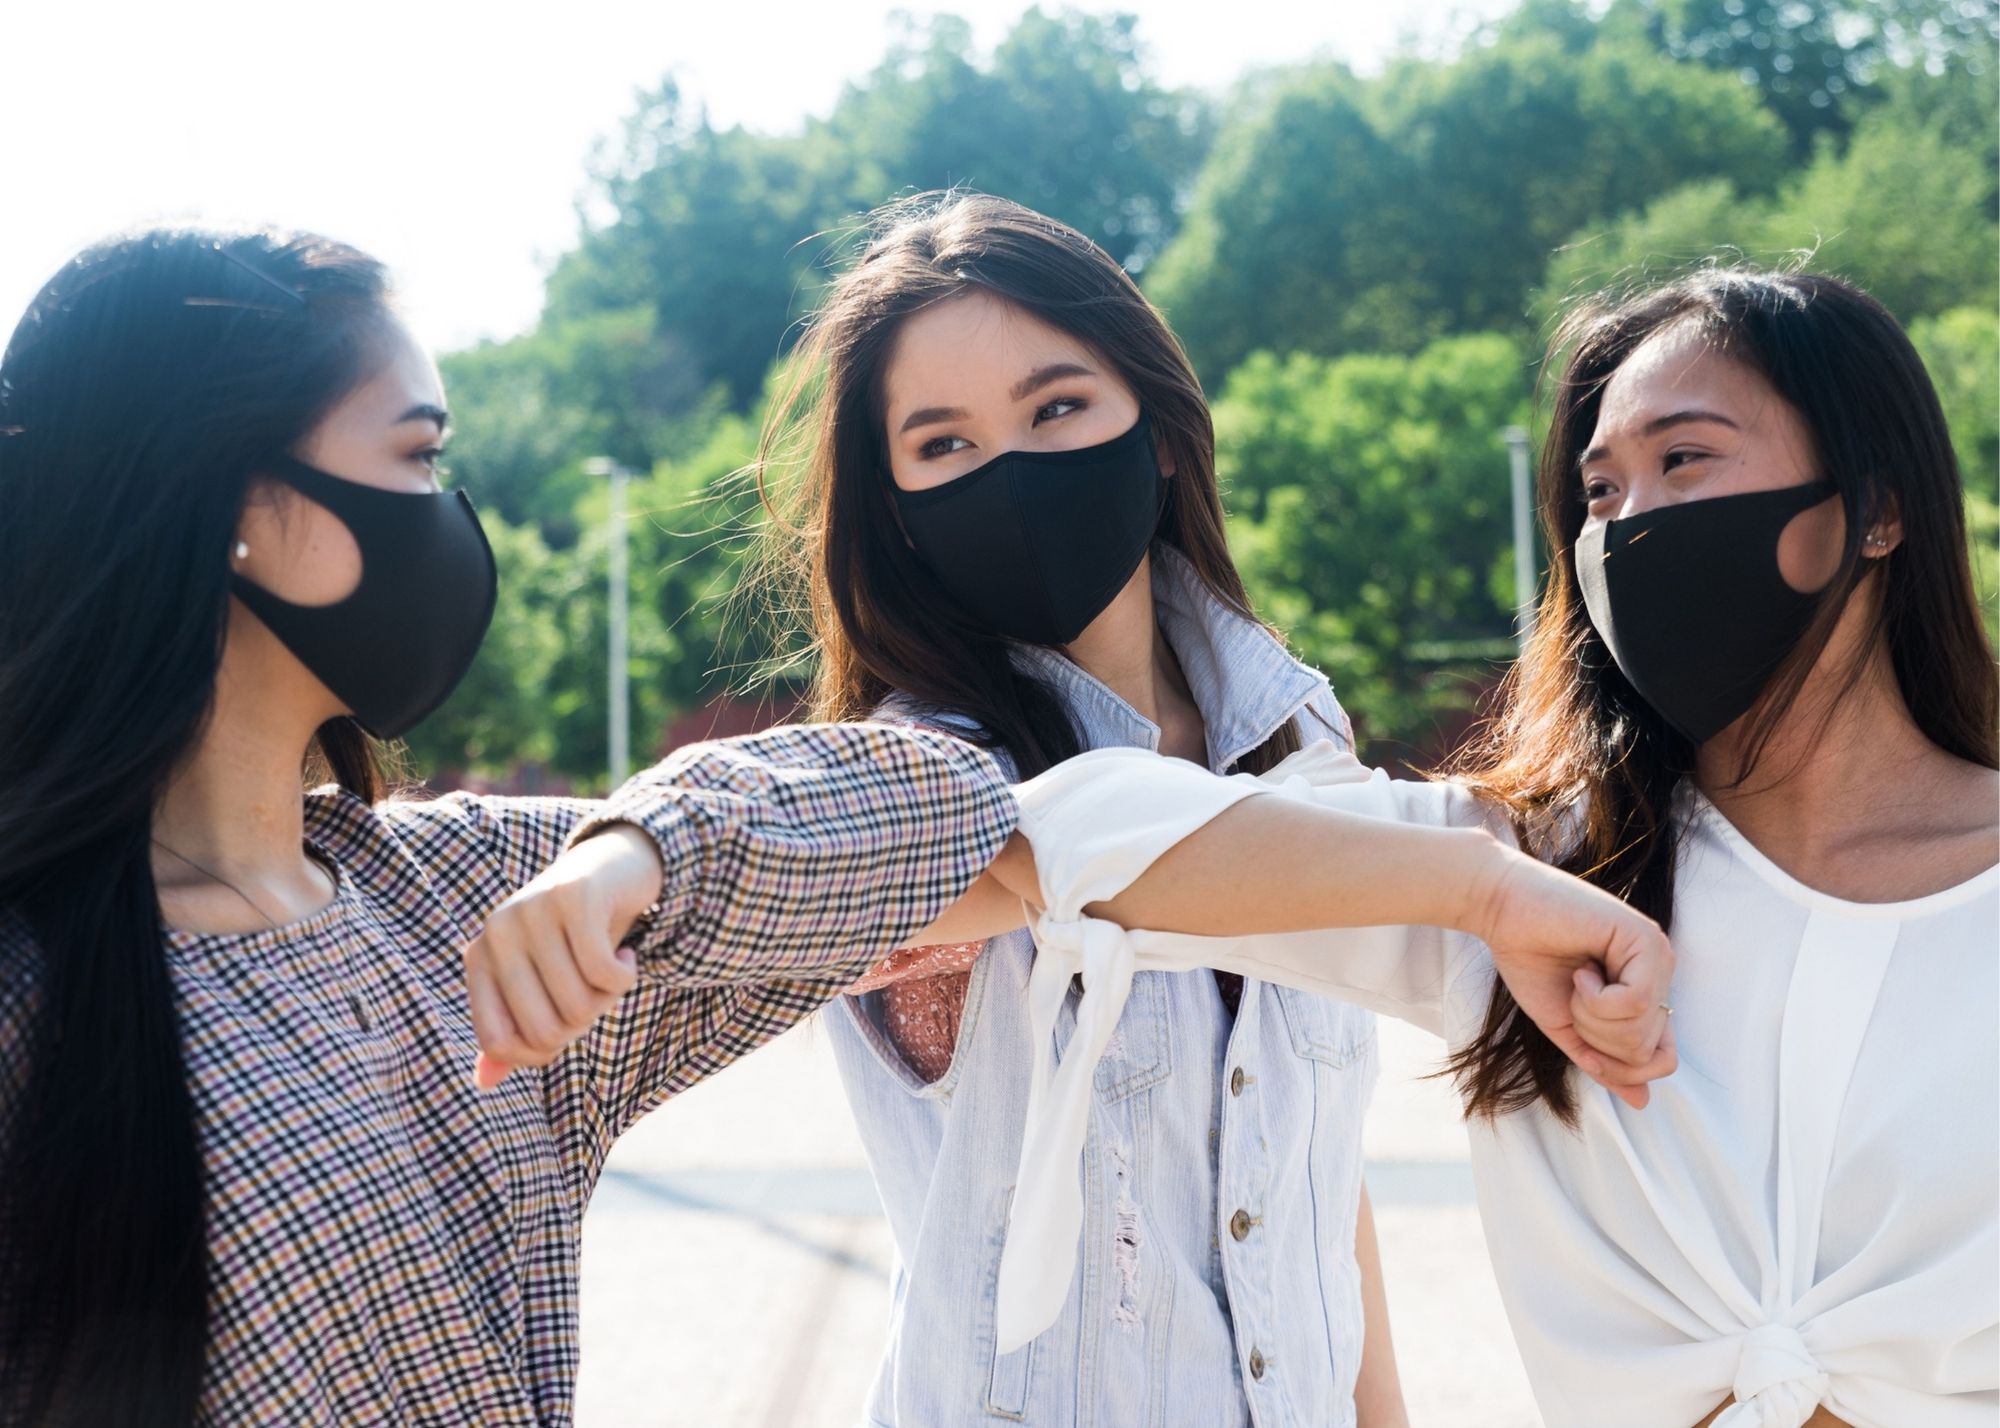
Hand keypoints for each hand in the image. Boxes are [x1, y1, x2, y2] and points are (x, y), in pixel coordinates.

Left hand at [464, 824, 662, 1088]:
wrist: (615, 865)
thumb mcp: (541, 982)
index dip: (540, 1051)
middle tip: (595, 995)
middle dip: (582, 1025)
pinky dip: (625, 977)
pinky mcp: (574, 897)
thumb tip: (483, 1082)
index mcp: (480, 958)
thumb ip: (513, 1028)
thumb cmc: (574, 937)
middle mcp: (497, 931)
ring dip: (609, 999)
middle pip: (544, 1030)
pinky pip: (604, 973)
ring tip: (612, 970)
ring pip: (579, 1004)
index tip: (565, 1026)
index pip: (498, 1041)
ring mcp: (533, 910)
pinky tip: (629, 956)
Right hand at [1465, 848, 1677, 1108]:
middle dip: (1596, 1037)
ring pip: (1640, 1032)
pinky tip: (1582, 970)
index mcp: (1647, 992)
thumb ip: (1603, 1061)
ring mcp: (1658, 956)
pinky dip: (1594, 998)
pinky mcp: (1645, 940)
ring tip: (1577, 981)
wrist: (1501, 912)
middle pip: (1646, 1052)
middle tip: (1573, 996)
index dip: (1617, 1064)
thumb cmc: (1529, 960)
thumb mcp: (1568, 1026)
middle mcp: (1661, 973)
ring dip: (1591, 1017)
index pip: (1660, 1059)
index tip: (1580, 1030)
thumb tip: (1643, 1102)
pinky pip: (1632, 1004)